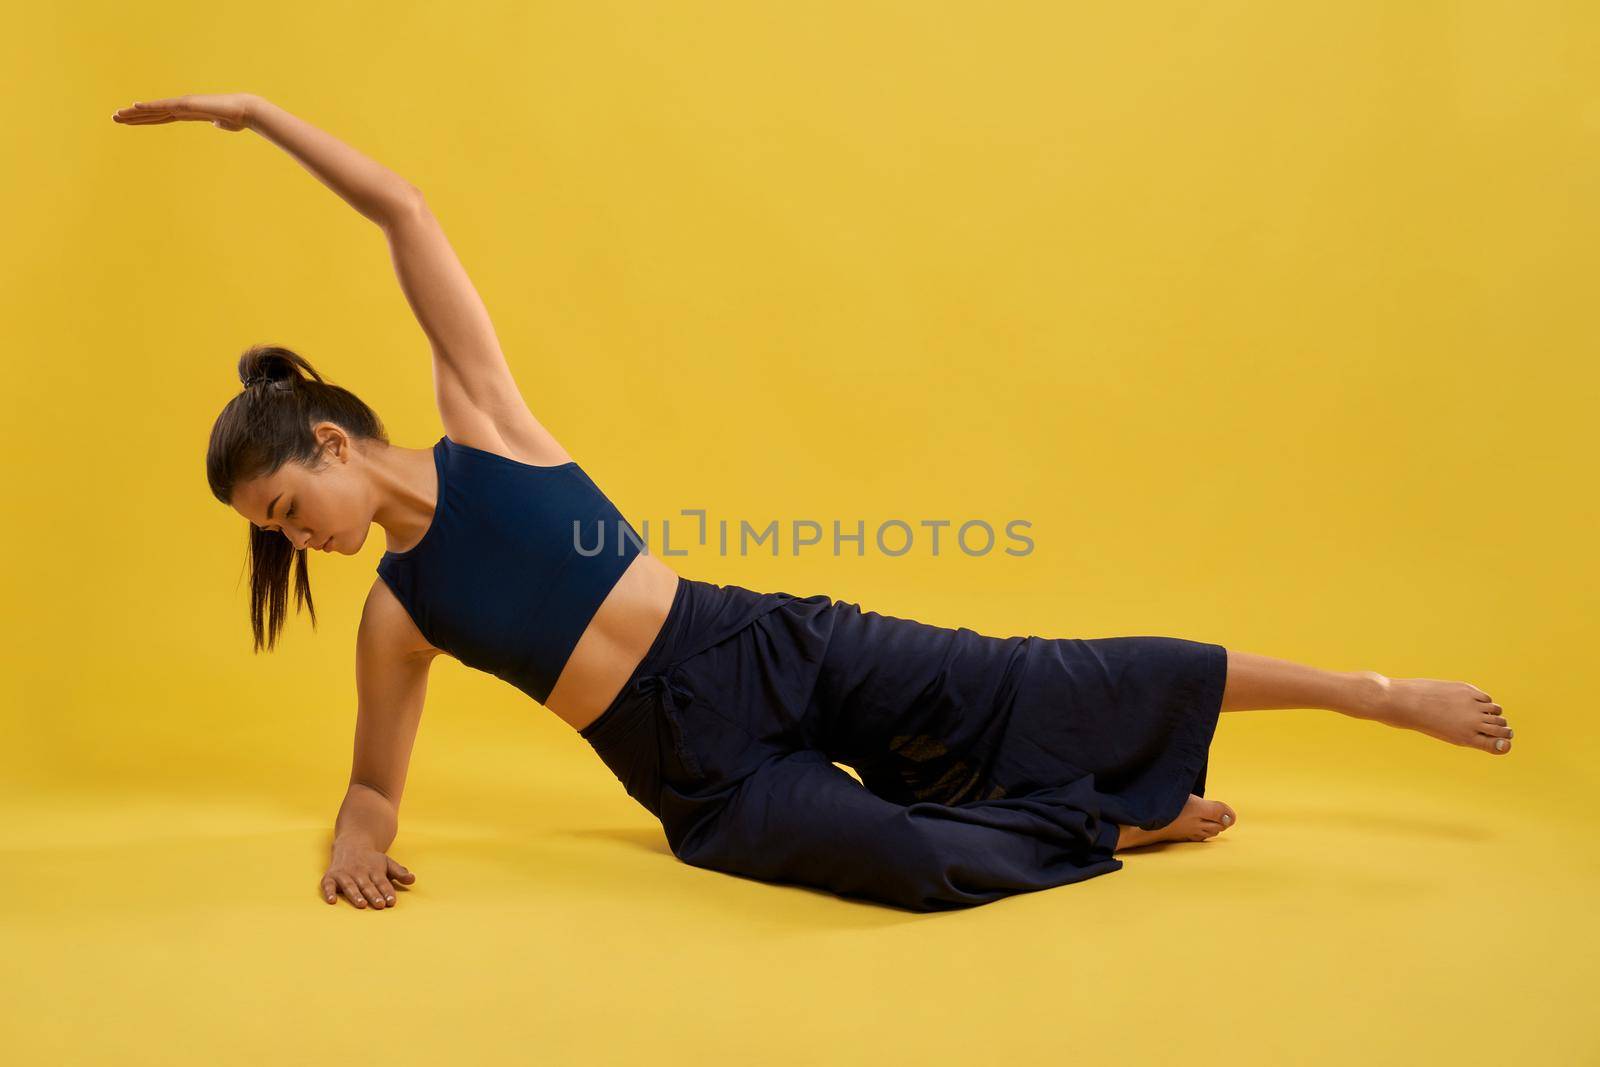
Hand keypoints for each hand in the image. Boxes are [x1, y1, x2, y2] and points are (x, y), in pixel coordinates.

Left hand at [111, 93, 257, 131]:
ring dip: (134, 113)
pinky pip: (163, 107)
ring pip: (153, 109)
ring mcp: (183, 104)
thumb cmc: (238, 117)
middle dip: (133, 116)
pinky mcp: (186, 104)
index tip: (131, 121)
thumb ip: (218, 124)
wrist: (246, 110)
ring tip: (116, 115)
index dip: (145, 119)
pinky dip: (148, 107)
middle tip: (115, 118)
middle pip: (152, 113)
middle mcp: (182, 107)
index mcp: (188, 113)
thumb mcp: (224, 124)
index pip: (161, 117)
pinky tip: (134, 106)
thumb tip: (216, 124)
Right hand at [321, 843, 415, 909]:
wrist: (351, 844)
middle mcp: (359, 872)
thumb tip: (412, 879)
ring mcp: (344, 874)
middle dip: (373, 895)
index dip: (387, 892)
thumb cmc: (371, 860)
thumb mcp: (387, 863)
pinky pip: (328, 885)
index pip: (382, 882)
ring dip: (355, 895)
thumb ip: (399, 872)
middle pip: (367, 885)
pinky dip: (329, 892)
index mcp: (374, 870)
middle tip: (380, 905)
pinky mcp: (331, 877)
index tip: (392, 901)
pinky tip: (332, 901)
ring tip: (362, 904)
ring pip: (350, 886)